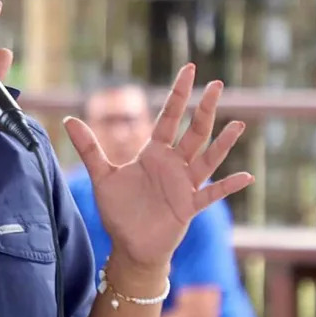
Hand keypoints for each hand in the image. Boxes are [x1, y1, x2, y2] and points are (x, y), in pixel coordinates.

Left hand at [64, 64, 253, 274]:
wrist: (130, 246)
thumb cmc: (119, 211)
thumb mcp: (102, 176)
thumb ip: (89, 148)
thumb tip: (68, 119)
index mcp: (154, 153)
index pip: (169, 117)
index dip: (179, 94)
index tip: (190, 69)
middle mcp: (173, 164)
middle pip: (194, 131)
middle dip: (205, 108)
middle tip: (217, 84)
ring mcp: (184, 184)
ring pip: (207, 158)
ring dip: (222, 142)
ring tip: (239, 124)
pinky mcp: (189, 206)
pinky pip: (212, 193)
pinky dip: (228, 186)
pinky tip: (247, 176)